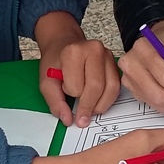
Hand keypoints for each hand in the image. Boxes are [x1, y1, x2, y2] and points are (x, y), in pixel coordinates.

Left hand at [35, 11, 119, 127]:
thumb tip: (67, 119)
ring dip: (101, 104)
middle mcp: (94, 50)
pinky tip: (98, 100)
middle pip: (97, 87)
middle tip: (82, 118)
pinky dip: (108, 98)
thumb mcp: (46, 81)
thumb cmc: (55, 62)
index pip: (77, 86)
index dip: (71, 93)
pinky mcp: (114, 62)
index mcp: (74, 52)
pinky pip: (117, 86)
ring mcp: (107, 54)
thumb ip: (55, 102)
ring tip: (90, 109)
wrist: (64, 44)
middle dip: (89, 105)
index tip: (66, 90)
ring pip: (111, 88)